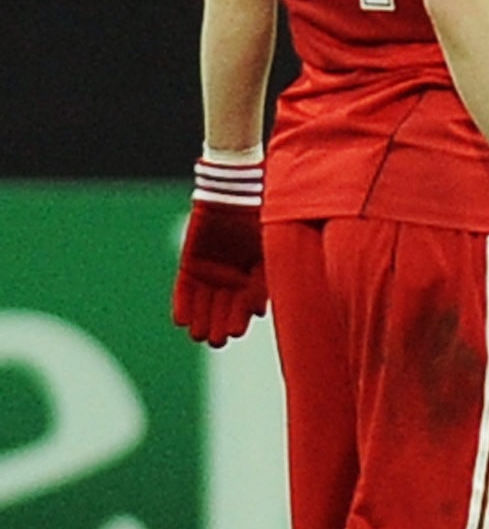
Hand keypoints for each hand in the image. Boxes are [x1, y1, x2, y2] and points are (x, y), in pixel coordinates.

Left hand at [170, 156, 266, 347]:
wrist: (234, 187)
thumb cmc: (260, 213)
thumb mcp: (268, 244)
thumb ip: (263, 276)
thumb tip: (259, 310)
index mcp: (259, 272)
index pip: (250, 301)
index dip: (241, 316)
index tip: (236, 331)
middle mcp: (236, 275)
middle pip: (228, 306)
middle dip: (222, 324)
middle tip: (218, 341)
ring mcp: (213, 270)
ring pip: (207, 302)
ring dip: (202, 320)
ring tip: (199, 337)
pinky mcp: (191, 264)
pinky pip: (185, 289)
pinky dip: (183, 303)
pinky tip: (180, 321)